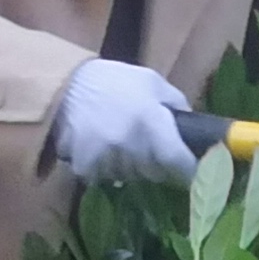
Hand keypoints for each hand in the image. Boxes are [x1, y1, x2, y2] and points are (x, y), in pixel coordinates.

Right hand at [48, 57, 199, 185]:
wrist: (65, 85)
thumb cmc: (114, 82)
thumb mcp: (152, 82)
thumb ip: (176, 104)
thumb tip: (193, 130)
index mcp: (150, 120)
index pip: (178, 160)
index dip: (189, 170)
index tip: (193, 171)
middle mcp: (130, 142)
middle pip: (156, 172)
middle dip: (158, 164)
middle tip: (151, 148)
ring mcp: (106, 157)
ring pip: (131, 177)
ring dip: (131, 165)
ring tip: (122, 142)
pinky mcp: (85, 166)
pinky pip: (105, 178)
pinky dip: (106, 168)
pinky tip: (102, 149)